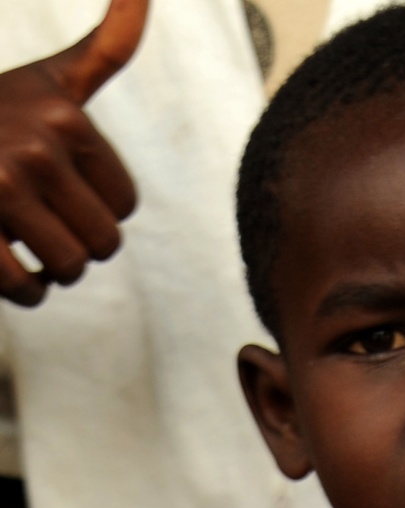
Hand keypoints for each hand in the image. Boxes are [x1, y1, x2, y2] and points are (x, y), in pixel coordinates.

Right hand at [0, 0, 149, 306]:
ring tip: (23, 243)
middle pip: (104, 244)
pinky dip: (23, 292)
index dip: (96, 211)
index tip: (63, 194)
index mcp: (64, 118)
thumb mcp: (49, 80)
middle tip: (43, 226)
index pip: (124, 205)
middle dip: (78, 246)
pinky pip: (25, 288)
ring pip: (70, 269)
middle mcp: (36, 149)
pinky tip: (8, 270)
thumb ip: (106, 49)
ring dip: (51, 272)